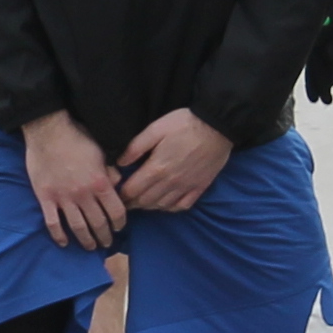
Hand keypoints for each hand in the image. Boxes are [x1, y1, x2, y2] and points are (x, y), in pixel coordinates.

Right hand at [23, 111, 125, 251]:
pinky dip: (59, 235)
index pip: (116, 211)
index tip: (120, 227)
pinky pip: (53, 223)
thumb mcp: (101, 151)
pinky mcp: (45, 198)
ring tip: (90, 247)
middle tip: (106, 243)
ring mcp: (63, 198)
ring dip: (86, 240)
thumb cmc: (77, 137)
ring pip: (77, 227)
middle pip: (98, 223)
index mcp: (100, 182)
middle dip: (105, 236)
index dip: (120, 223)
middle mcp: (83, 194)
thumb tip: (117, 184)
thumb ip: (110, 171)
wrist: (48, 130)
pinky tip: (64, 242)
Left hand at [115, 109, 230, 213]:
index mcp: (156, 168)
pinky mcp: (199, 188)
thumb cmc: (184, 124)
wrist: (218, 126)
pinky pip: (181, 206)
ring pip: (161, 206)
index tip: (114, 195)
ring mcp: (185, 187)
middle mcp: (170, 182)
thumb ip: (135, 147)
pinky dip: (170, 208)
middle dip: (131, 204)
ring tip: (140, 203)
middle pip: (144, 201)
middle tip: (123, 202)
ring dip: (148, 207)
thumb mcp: (155, 129)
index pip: (132, 191)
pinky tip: (164, 204)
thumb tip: (120, 163)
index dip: (120, 196)